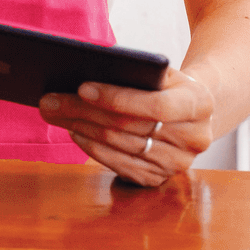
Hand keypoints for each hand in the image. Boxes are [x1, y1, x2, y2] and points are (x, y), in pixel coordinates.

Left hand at [39, 67, 214, 186]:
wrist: (193, 110)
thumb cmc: (167, 84)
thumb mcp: (162, 71)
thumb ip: (136, 71)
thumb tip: (86, 72)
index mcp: (200, 104)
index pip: (156, 105)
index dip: (117, 98)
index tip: (81, 87)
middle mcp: (195, 138)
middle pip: (128, 126)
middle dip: (83, 111)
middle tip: (49, 100)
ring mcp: (178, 163)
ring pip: (119, 146)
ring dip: (80, 128)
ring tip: (54, 112)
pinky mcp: (160, 178)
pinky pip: (119, 166)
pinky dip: (92, 148)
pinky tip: (74, 132)